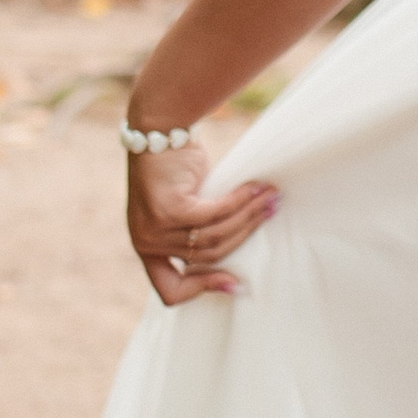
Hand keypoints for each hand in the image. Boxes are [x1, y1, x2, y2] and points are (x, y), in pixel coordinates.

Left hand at [124, 135, 278, 305]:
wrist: (157, 127)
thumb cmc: (174, 164)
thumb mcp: (182, 205)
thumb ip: (196, 229)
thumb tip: (237, 241)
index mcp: (146, 249)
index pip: (169, 291)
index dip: (202, 290)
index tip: (235, 281)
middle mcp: (146, 244)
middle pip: (207, 256)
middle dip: (244, 235)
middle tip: (270, 214)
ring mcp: (155, 229)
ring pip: (213, 236)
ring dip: (248, 216)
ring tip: (271, 199)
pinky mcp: (169, 210)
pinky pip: (214, 214)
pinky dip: (240, 202)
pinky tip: (257, 189)